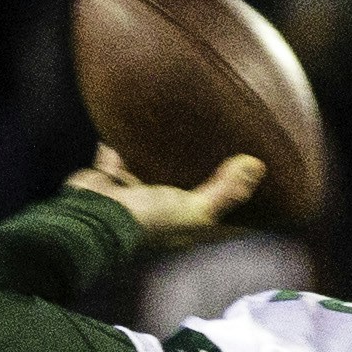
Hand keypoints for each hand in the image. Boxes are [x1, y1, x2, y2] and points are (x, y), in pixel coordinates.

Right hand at [61, 145, 264, 251]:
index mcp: (182, 226)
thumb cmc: (149, 220)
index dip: (231, 201)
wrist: (94, 216)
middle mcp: (160, 212)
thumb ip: (224, 191)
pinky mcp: (110, 181)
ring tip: (175, 130)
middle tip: (215, 144)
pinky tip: (128, 125)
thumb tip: (257, 166)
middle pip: (183, 191)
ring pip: (150, 173)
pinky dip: (119, 147)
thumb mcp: (195, 210)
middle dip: (196, 173)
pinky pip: (116, 159)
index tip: (249, 178)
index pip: (213, 214)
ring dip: (157, 158)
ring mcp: (133, 196)